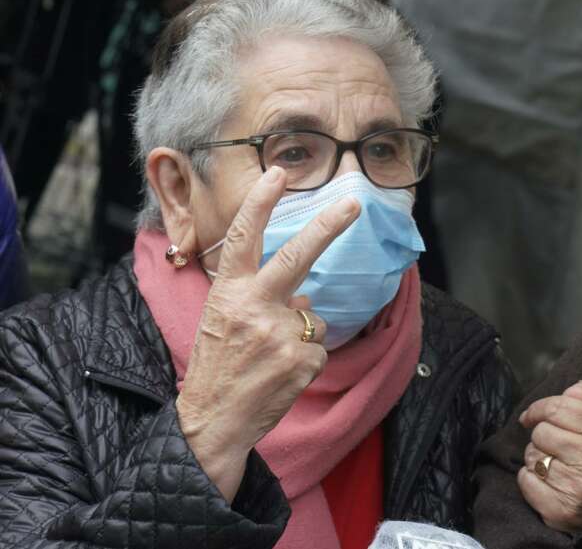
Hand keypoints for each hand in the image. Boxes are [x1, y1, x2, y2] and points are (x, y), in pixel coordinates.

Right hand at [175, 167, 359, 501]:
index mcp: (228, 293)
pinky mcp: (302, 361)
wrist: (212, 423)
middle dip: (328, 227)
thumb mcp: (223, 320)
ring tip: (270, 359)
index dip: (261, 203)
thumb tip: (304, 294)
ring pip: (313, 317)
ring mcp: (280, 335)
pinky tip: (281, 376)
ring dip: (301, 334)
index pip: (244, 238)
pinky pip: (319, 348)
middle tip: (354, 203)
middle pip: (297, 257)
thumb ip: (259, 297)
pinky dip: (306, 360)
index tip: (277, 173)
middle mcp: (254, 308)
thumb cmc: (217, 366)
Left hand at [517, 381, 581, 534]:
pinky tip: (547, 482)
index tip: (530, 416)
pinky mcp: (564, 509)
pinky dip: (530, 480)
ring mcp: (579, 486)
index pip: (557, 408)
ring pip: (532, 457)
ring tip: (556, 465)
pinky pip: (527, 481)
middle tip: (556, 447)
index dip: (538, 409)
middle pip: (541, 433)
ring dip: (537, 459)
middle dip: (543, 438)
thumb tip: (573, 389)